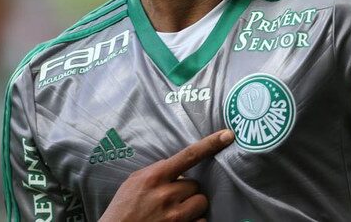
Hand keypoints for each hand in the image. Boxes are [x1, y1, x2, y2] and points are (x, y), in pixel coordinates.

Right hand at [99, 129, 234, 221]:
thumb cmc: (122, 209)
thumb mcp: (134, 182)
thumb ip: (157, 172)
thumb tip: (178, 167)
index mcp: (155, 176)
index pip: (189, 155)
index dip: (210, 144)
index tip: (228, 135)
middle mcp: (167, 195)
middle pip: (196, 185)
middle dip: (187, 191)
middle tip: (170, 199)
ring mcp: (175, 217)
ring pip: (201, 203)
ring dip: (192, 208)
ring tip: (174, 213)